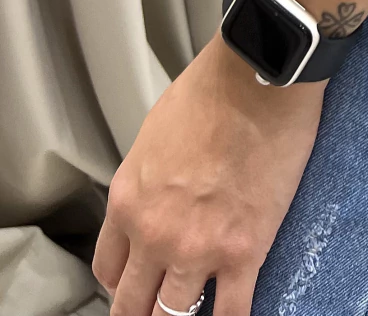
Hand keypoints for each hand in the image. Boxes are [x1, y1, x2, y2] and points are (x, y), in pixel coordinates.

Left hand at [93, 36, 324, 315]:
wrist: (258, 77)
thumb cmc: (211, 91)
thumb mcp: (153, 135)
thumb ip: (148, 182)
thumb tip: (157, 201)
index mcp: (128, 201)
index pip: (108, 269)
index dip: (121, 283)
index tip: (133, 284)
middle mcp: (154, 235)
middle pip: (133, 303)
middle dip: (143, 310)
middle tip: (155, 308)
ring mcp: (199, 249)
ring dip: (180, 315)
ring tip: (191, 311)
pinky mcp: (244, 251)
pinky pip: (231, 313)